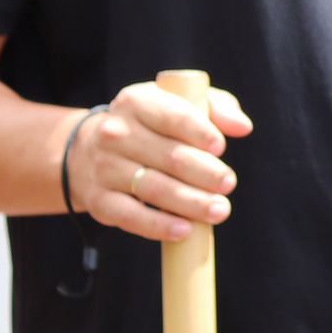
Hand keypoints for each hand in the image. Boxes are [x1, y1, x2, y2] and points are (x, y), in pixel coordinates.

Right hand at [67, 80, 252, 242]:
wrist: (88, 151)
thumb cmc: (152, 125)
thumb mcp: (178, 102)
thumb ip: (216, 107)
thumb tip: (243, 127)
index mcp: (137, 102)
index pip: (173, 116)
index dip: (200, 132)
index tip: (221, 147)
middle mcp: (115, 133)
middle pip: (169, 157)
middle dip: (205, 173)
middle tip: (228, 183)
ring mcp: (104, 168)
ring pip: (153, 188)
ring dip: (191, 202)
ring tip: (219, 210)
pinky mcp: (99, 200)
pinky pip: (130, 216)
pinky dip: (158, 226)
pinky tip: (185, 230)